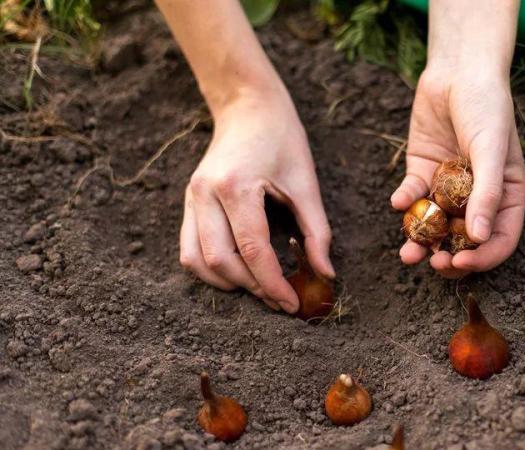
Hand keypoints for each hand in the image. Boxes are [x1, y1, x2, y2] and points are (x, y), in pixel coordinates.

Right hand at [180, 91, 334, 312]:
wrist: (248, 107)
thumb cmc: (282, 139)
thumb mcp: (307, 183)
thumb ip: (317, 232)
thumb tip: (326, 275)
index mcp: (236, 186)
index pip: (252, 250)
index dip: (273, 283)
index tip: (292, 304)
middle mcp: (204, 193)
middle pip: (221, 261)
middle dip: (252, 288)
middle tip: (280, 299)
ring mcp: (191, 198)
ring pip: (196, 261)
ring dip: (228, 283)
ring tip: (260, 288)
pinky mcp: (188, 202)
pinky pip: (189, 249)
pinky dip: (211, 269)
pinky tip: (239, 272)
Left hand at [391, 66, 524, 278]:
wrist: (458, 71)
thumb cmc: (487, 107)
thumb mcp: (492, 150)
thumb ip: (488, 193)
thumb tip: (479, 238)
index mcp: (506, 196)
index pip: (499, 239)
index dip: (482, 258)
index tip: (460, 263)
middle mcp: (477, 197)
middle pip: (464, 240)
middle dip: (448, 256)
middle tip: (433, 264)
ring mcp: (448, 187)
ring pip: (435, 225)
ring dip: (421, 241)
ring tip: (408, 253)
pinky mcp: (422, 172)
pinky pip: (414, 196)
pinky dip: (405, 202)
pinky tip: (399, 201)